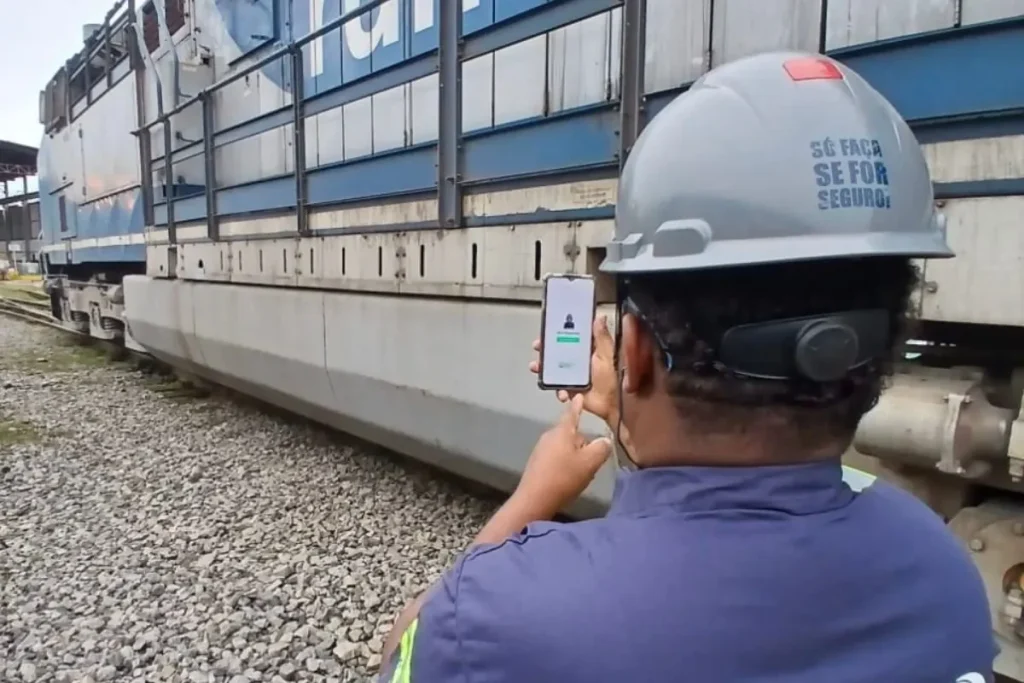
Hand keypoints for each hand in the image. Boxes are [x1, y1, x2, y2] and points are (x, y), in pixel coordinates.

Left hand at [513, 395, 611, 516]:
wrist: (534, 499)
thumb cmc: (564, 476)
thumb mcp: (589, 463)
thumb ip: (601, 449)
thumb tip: (605, 440)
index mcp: (562, 431)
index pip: (572, 413)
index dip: (578, 405)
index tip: (579, 395)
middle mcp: (549, 436)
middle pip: (571, 433)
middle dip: (583, 443)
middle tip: (593, 459)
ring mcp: (541, 449)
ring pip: (564, 446)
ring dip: (575, 455)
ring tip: (582, 472)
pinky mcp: (537, 462)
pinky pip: (556, 457)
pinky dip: (565, 463)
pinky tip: (569, 478)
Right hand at [529, 315, 618, 426]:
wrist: (611, 405)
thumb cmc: (613, 378)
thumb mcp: (607, 355)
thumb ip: (602, 337)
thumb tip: (600, 317)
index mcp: (588, 349)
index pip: (571, 335)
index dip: (559, 330)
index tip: (549, 327)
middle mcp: (578, 360)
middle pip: (557, 350)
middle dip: (545, 348)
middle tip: (539, 346)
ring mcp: (571, 373)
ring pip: (552, 366)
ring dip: (543, 367)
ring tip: (537, 367)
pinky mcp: (567, 386)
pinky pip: (555, 385)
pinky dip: (554, 388)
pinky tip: (561, 392)